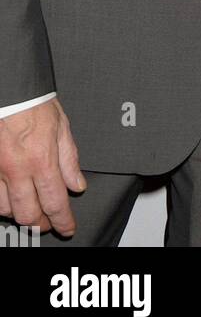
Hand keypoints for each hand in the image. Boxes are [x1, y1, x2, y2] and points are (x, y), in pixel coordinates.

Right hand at [0, 99, 85, 235]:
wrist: (9, 89)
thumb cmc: (32, 102)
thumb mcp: (61, 126)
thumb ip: (69, 159)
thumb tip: (77, 184)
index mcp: (41, 159)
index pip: (55, 203)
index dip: (63, 221)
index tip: (67, 227)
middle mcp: (17, 170)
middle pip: (28, 215)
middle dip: (41, 223)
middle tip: (48, 221)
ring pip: (6, 210)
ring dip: (19, 212)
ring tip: (29, 206)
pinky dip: (1, 202)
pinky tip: (10, 196)